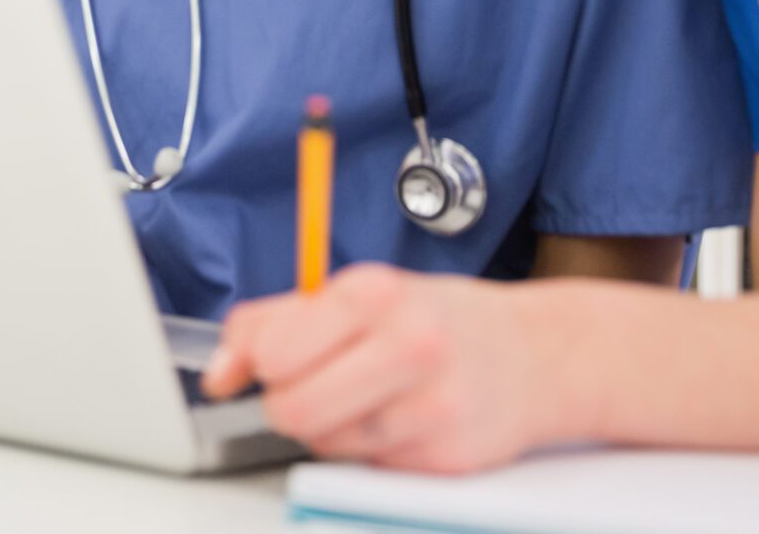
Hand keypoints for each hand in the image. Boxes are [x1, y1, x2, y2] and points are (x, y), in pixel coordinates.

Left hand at [202, 264, 559, 474]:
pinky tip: (401, 419)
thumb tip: (218, 373)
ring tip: (367, 396)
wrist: (540, 356)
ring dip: (331, 427)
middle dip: (288, 404)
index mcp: (374, 293)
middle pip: (292, 409)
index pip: (274, 351)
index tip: (265, 366)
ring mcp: (433, 405)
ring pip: (326, 443)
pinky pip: (369, 466)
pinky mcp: (448, 457)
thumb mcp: (358, 294)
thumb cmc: (435, 320)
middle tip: (314, 385)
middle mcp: (408, 344)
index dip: (257, 367)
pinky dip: (371, 449)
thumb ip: (272, 321)